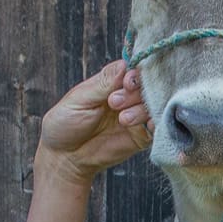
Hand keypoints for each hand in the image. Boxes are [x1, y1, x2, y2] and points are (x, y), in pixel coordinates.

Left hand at [36, 59, 149, 181]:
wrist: (64, 158)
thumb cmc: (65, 124)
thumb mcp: (80, 99)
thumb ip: (104, 83)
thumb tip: (126, 63)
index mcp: (111, 83)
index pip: (132, 69)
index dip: (134, 73)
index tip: (127, 82)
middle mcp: (127, 96)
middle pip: (146, 85)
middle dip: (135, 92)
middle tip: (114, 103)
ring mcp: (136, 115)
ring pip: (153, 104)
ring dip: (141, 109)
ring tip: (122, 120)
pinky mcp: (141, 135)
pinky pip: (158, 127)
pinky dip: (155, 124)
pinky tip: (144, 126)